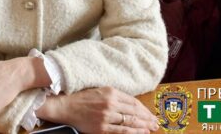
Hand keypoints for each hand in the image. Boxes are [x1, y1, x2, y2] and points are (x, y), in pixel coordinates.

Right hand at [39, 87, 159, 133]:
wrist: (65, 106)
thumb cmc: (81, 98)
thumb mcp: (99, 91)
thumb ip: (114, 95)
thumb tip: (131, 104)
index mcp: (110, 92)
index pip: (133, 101)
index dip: (143, 108)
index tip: (150, 113)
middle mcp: (110, 103)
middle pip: (134, 112)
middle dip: (147, 118)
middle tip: (156, 122)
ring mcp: (107, 116)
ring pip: (130, 122)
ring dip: (143, 126)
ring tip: (151, 128)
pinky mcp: (102, 128)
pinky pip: (122, 131)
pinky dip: (133, 132)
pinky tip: (141, 133)